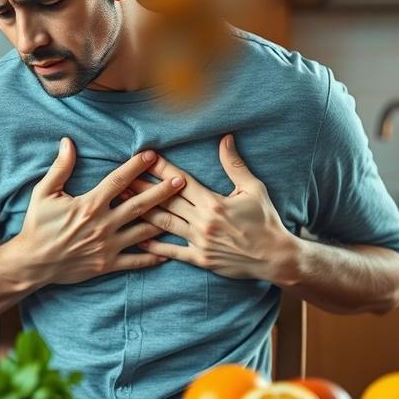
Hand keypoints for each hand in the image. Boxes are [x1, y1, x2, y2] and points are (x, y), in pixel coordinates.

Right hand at [13, 137, 186, 286]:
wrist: (32, 263)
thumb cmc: (37, 226)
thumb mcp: (43, 193)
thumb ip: (60, 168)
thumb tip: (67, 142)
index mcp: (90, 204)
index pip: (119, 181)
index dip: (137, 166)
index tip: (152, 155)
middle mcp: (103, 224)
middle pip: (139, 205)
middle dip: (162, 191)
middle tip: (181, 181)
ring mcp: (107, 246)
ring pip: (142, 232)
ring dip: (163, 221)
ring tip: (182, 213)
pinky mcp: (107, 264)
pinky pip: (135, 261)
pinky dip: (152, 257)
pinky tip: (167, 253)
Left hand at [123, 134, 299, 282]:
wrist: (276, 257)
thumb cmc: (266, 220)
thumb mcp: (254, 189)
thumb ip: (235, 165)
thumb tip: (225, 139)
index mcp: (213, 202)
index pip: (181, 181)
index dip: (161, 168)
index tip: (144, 157)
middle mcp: (203, 221)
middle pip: (166, 201)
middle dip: (143, 189)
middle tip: (122, 180)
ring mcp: (200, 241)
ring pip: (164, 224)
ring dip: (142, 213)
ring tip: (123, 205)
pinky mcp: (200, 259)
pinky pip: (173, 252)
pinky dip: (155, 246)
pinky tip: (138, 241)